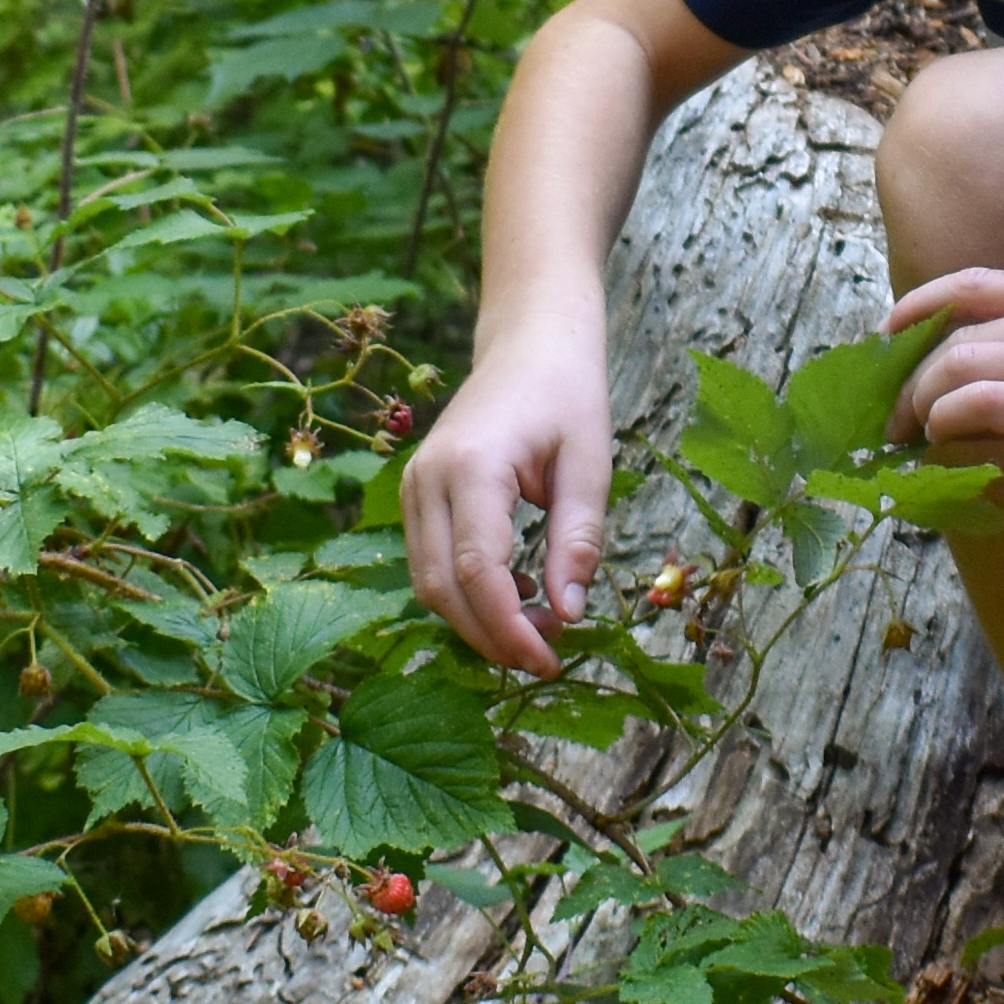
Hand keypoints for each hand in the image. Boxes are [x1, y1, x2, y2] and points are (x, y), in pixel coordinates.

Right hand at [403, 335, 613, 677]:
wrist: (530, 344)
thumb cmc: (567, 395)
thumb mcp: (591, 466)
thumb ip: (578, 541)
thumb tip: (568, 614)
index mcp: (472, 466)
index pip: (476, 570)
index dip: (508, 628)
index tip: (549, 660)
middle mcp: (427, 478)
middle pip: (440, 587)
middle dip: (491, 635)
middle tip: (548, 655)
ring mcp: (413, 486)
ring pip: (426, 582)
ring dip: (477, 618)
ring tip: (538, 624)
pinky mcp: (415, 494)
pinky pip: (428, 561)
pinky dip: (466, 592)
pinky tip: (516, 591)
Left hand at [882, 266, 1003, 536]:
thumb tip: (952, 389)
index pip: (974, 282)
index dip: (918, 305)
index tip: (884, 338)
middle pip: (958, 331)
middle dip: (909, 373)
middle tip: (890, 413)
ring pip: (959, 363)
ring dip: (919, 401)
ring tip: (908, 433)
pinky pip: (978, 402)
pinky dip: (944, 419)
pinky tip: (940, 439)